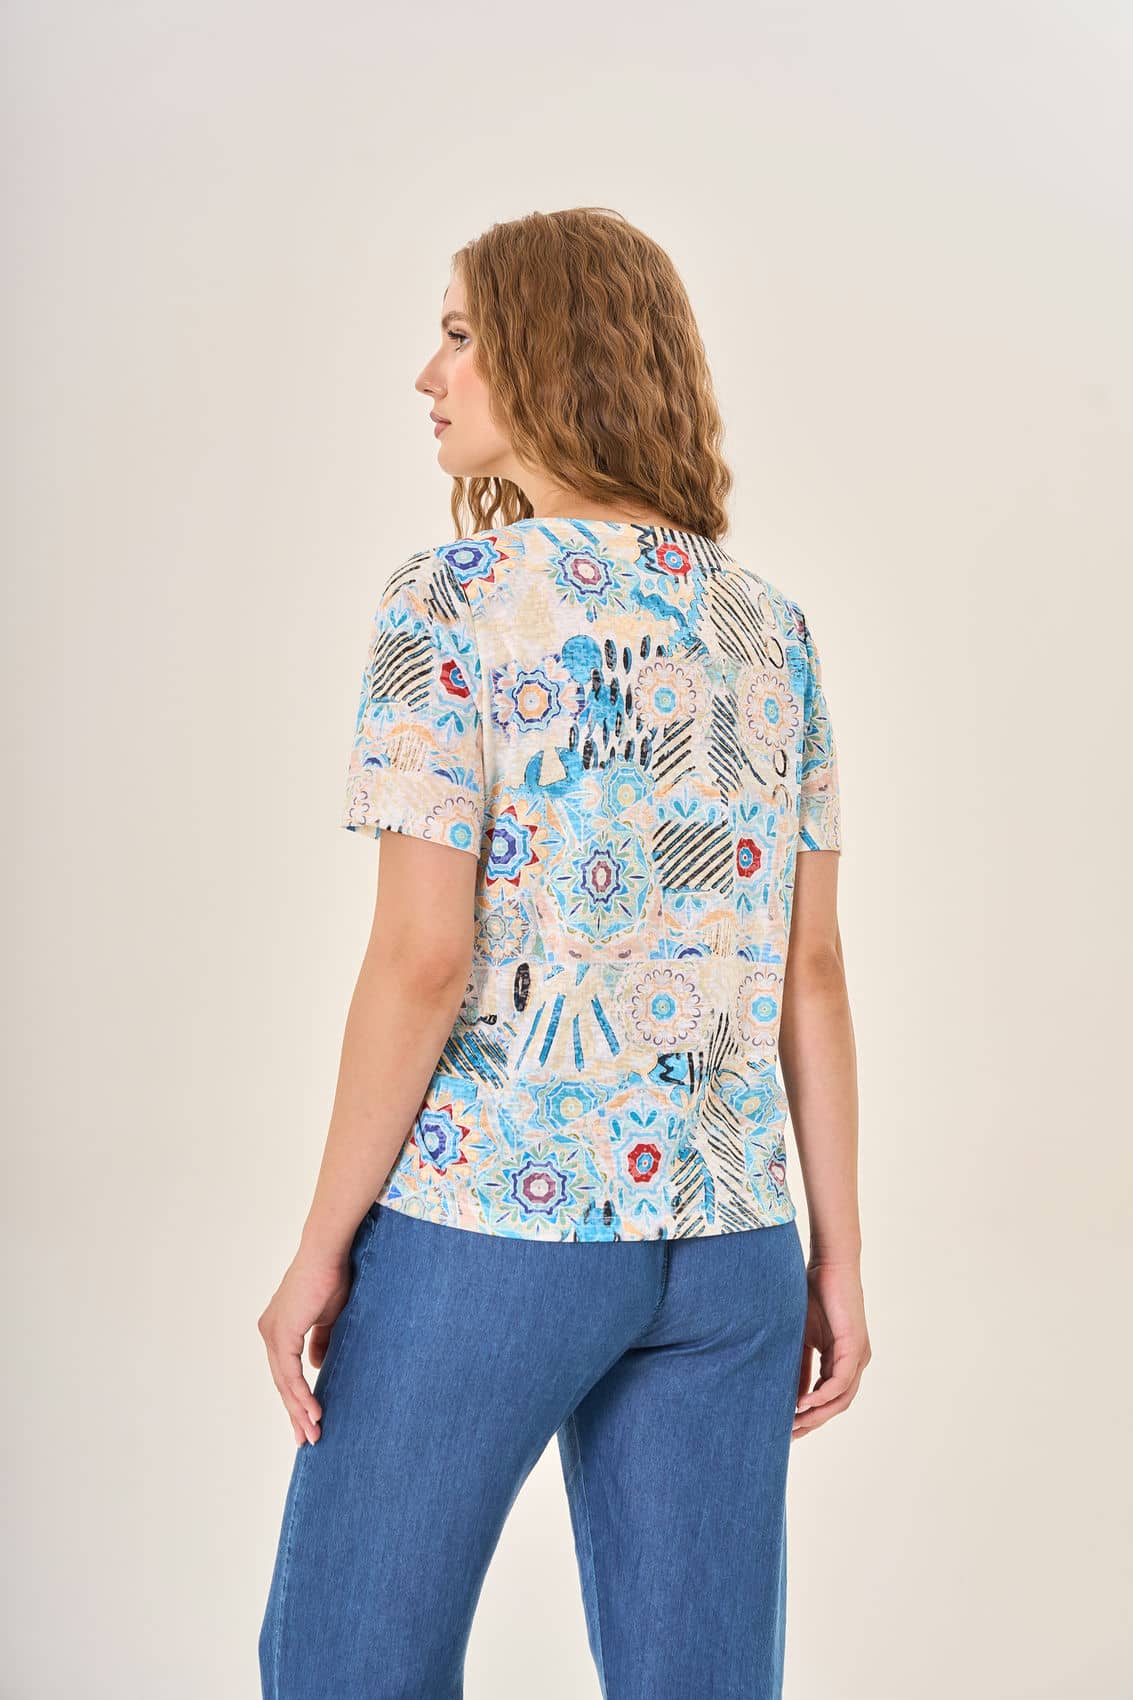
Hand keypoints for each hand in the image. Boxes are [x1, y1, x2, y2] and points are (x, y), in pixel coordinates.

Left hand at [257, 1244, 355, 1445]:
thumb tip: (316, 1366)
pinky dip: (301, 1395)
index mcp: (279, 1328)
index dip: (297, 1397)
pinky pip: (289, 1374)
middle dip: (295, 1412)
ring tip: (313, 1432)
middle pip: (282, 1382)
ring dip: (299, 1410)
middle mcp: (270, 1333)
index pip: (286, 1372)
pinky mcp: (281, 1334)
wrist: (328, 1254)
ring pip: (284, 1383)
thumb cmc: (331, 1278)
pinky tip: (312, 1412)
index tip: (308, 1420)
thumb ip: (321, 1341)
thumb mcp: (328, 1317)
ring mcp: (273, 1334)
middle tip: (307, 1438)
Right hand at [792, 1258, 870, 1438]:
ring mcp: (858, 1355)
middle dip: (813, 1422)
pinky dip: (823, 1396)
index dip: (810, 1416)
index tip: (787, 1428)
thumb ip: (798, 1365)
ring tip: (793, 1424)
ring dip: (818, 1415)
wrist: (828, 1264)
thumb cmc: (813, 1293)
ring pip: (841, 1399)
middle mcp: (855, 1362)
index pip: (829, 1398)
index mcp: (842, 1359)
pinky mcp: (854, 1346)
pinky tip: (804, 1403)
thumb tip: (789, 1394)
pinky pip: (841, 1381)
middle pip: (837, 1405)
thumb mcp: (800, 1336)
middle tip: (788, 1435)